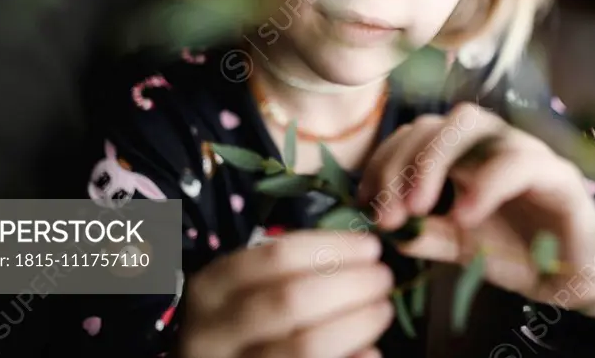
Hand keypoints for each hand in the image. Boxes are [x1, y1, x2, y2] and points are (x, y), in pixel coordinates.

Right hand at [178, 231, 393, 357]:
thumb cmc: (239, 320)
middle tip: (383, 277)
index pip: (277, 256)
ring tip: (382, 309)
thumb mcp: (247, 289)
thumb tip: (361, 254)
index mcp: (212, 288)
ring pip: (305, 345)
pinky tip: (372, 351)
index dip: (332, 248)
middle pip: (292, 300)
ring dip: (356, 324)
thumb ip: (292, 270)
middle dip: (350, 284)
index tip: (370, 247)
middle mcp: (214, 331)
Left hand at [356, 104, 594, 316]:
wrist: (575, 278)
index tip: (364, 203)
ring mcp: (525, 150)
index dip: (383, 161)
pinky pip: (517, 163)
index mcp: (466, 153)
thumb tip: (384, 228)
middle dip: (401, 162)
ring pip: (472, 124)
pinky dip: (484, 184)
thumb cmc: (517, 251)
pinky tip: (463, 215)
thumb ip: (424, 233)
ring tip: (416, 209)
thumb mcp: (458, 246)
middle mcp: (493, 141)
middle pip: (436, 122)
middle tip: (387, 212)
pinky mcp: (558, 174)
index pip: (414, 134)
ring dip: (433, 162)